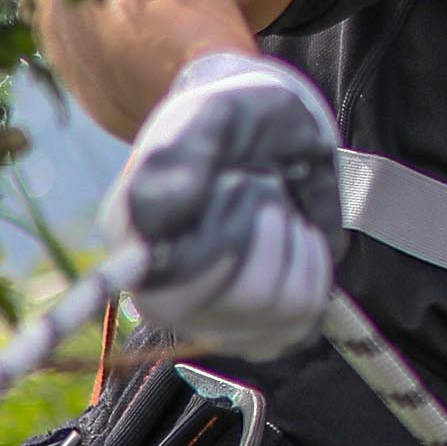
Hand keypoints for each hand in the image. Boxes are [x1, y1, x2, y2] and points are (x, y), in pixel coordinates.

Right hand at [105, 50, 344, 355]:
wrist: (270, 134)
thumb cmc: (231, 123)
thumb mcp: (210, 117)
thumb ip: (180, 160)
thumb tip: (155, 221)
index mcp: (133, 244)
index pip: (168, 289)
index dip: (218, 248)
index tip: (237, 185)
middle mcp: (167, 294)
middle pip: (244, 298)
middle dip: (269, 229)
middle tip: (258, 185)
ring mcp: (216, 318)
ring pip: (282, 306)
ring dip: (295, 241)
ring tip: (277, 207)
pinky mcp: (262, 328)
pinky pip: (308, 311)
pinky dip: (313, 262)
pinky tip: (293, 234)